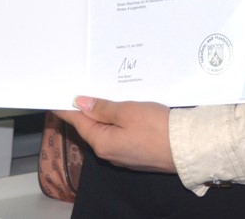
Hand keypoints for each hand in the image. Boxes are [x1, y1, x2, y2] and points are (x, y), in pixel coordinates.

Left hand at [55, 97, 174, 172]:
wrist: (187, 148)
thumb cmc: (156, 128)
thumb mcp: (127, 111)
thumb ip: (103, 108)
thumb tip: (80, 103)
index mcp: (102, 142)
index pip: (78, 122)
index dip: (67, 108)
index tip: (57, 97)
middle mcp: (109, 153)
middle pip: (92, 128)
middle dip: (86, 109)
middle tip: (80, 89)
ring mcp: (123, 155)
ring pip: (107, 131)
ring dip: (103, 115)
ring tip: (101, 95)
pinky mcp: (137, 154)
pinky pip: (120, 135)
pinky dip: (117, 122)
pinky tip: (122, 111)